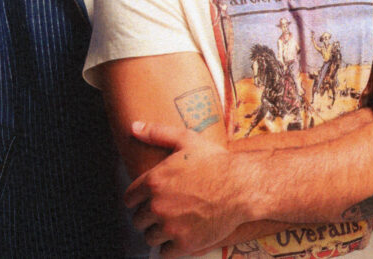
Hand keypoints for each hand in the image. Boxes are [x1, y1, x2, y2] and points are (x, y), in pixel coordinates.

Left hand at [125, 121, 246, 256]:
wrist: (243, 185)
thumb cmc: (217, 161)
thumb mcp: (187, 140)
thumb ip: (157, 133)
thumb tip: (133, 126)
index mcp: (153, 181)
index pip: (129, 199)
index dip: (138, 199)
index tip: (149, 200)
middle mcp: (157, 206)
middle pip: (138, 220)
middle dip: (149, 216)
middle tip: (166, 211)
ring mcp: (170, 227)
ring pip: (150, 238)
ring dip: (158, 233)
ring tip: (173, 225)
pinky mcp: (184, 244)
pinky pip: (164, 253)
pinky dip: (170, 248)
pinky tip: (180, 237)